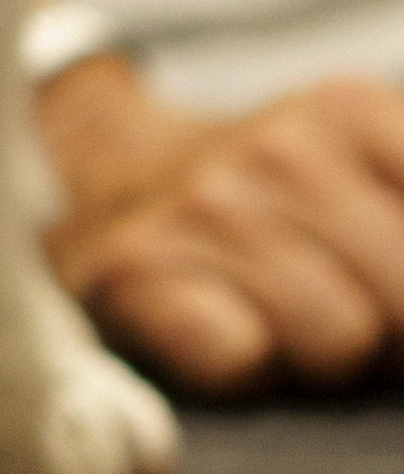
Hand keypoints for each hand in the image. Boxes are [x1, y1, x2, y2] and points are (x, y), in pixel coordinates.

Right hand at [39, 51, 403, 393]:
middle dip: (403, 339)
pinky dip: (248, 362)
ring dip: (329, 357)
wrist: (100, 170)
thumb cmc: (279, 203)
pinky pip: (239, 355)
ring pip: (339, 340)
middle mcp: (281, 147)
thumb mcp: (371, 160)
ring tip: (289, 319)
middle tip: (366, 328)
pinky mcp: (137, 272)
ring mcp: (205, 206)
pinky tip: (232, 327)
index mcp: (354, 111)